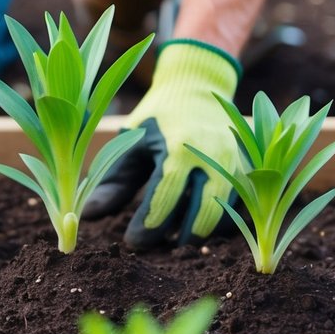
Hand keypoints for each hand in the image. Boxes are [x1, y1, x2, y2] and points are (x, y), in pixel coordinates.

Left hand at [82, 40, 241, 247]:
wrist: (197, 87)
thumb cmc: (158, 117)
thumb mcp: (131, 142)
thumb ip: (114, 181)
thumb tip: (87, 215)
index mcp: (179, 145)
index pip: (165, 196)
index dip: (148, 225)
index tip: (132, 242)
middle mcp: (213, 155)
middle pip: (201, 213)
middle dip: (177, 238)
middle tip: (155, 246)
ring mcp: (235, 163)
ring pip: (223, 215)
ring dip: (197, 233)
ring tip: (172, 238)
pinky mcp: (247, 170)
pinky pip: (237, 210)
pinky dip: (217, 224)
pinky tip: (194, 224)